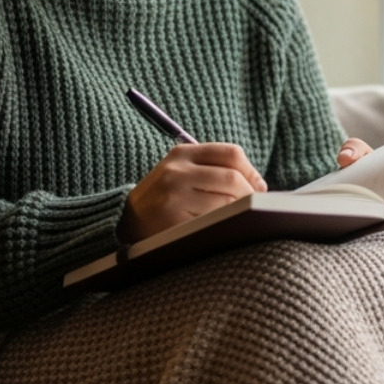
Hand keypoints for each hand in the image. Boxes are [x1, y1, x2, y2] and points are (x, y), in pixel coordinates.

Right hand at [119, 143, 265, 242]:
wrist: (124, 223)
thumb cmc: (165, 198)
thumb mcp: (181, 173)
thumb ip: (213, 169)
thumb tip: (260, 185)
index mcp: (182, 154)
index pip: (231, 154)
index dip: (252, 172)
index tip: (260, 188)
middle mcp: (176, 172)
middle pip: (232, 178)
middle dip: (250, 195)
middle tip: (254, 209)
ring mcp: (173, 197)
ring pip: (226, 202)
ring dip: (239, 213)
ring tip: (237, 219)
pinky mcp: (172, 221)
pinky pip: (213, 223)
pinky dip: (223, 226)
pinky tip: (221, 230)